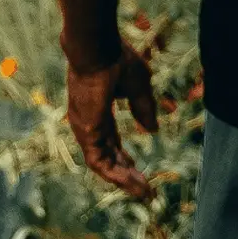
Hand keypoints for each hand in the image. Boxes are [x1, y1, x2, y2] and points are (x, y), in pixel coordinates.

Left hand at [64, 40, 159, 199]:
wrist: (98, 47)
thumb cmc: (117, 59)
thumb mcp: (138, 86)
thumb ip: (144, 109)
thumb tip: (151, 130)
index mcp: (99, 111)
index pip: (111, 142)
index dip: (125, 158)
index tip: (140, 170)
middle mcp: (89, 124)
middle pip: (108, 157)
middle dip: (126, 175)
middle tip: (144, 190)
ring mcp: (86, 129)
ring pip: (104, 164)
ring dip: (124, 180)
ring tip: (144, 191)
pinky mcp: (86, 132)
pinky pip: (100, 162)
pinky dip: (117, 175)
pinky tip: (133, 182)